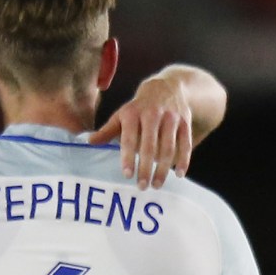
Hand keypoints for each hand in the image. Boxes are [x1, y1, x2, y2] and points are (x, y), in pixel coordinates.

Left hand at [90, 75, 192, 189]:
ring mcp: (171, 118)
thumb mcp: (122, 115)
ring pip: (168, 147)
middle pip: (149, 146)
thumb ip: (108, 130)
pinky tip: (178, 175)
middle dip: (145, 168)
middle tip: (141, 187)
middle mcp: (153, 114)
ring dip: (163, 169)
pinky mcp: (185, 122)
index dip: (128, 157)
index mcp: (133, 113)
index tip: (127, 175)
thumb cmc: (139, 107)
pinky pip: (185, 143)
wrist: (167, 87)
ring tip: (156, 185)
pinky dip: (183, 160)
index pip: (129, 139)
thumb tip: (89, 142)